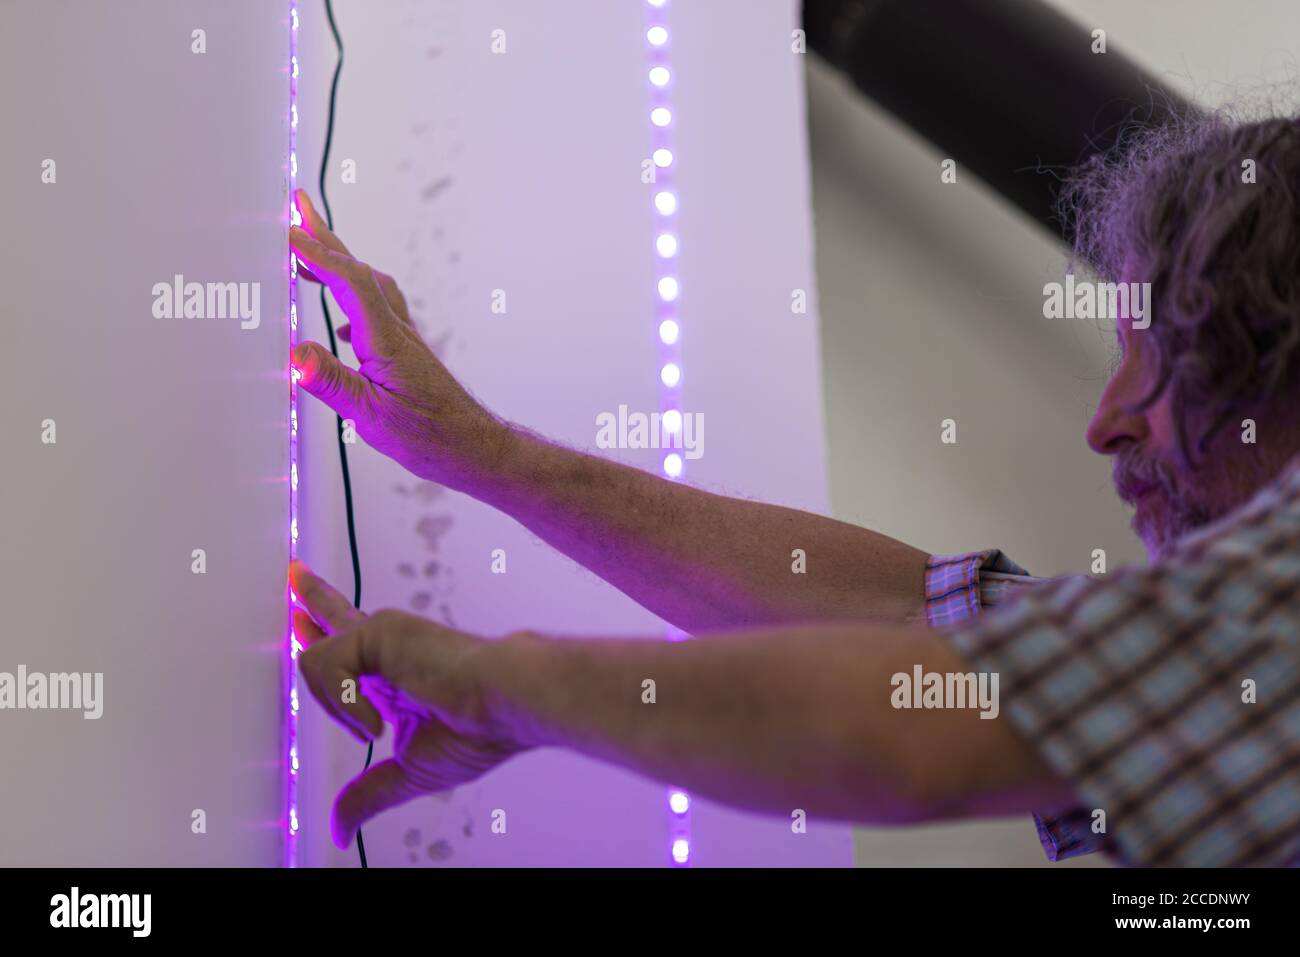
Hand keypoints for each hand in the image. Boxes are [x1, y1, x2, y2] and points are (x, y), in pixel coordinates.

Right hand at [288, 190, 509, 489]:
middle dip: (326, 238)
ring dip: (338, 266)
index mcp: (386, 340)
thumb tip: (295, 355)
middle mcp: (397, 331)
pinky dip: (352, 301)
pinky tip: (340, 323)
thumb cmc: (431, 437)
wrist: (473, 448)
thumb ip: (331, 382)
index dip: (318, 255)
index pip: (349, 283)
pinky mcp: (406, 354)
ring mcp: (404, 340)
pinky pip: (376, 313)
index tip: (289, 232)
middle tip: (299, 207)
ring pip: (369, 288)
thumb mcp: (371, 415)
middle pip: (359, 272)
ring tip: (309, 253)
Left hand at [290, 560, 523, 848]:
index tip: (303, 619)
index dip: (324, 636)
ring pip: (316, 660)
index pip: (352, 653)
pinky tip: (377, 719)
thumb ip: (368, 794)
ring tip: (374, 729)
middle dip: (312, 598)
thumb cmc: (479, 730)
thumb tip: (340, 831)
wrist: (505, 702)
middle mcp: (387, 649)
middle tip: (294, 575)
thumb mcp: (408, 772)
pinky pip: (326, 665)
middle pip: (337, 617)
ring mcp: (382, 635)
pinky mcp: (376, 630)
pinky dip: (345, 703)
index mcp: (395, 678)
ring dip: (336, 708)